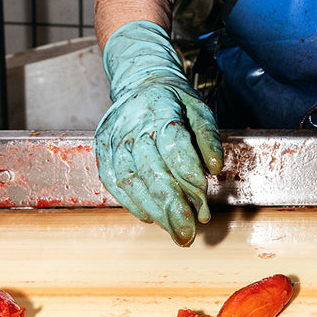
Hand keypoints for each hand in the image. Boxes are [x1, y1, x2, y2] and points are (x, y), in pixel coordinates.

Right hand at [95, 21, 223, 245]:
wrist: (140, 84)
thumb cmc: (176, 101)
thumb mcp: (200, 110)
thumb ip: (208, 138)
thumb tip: (214, 169)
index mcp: (159, 106)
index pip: (172, 143)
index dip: (187, 175)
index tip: (202, 204)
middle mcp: (132, 122)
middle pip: (149, 168)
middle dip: (171, 205)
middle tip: (188, 232)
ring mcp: (113, 136)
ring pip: (130, 180)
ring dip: (154, 211)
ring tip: (175, 231)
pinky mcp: (102, 149)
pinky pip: (114, 182)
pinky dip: (133, 203)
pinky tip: (152, 217)